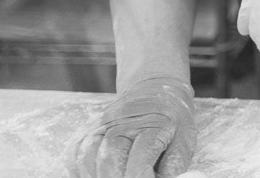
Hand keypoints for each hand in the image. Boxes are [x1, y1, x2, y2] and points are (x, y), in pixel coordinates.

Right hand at [69, 76, 196, 177]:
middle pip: (109, 157)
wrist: (153, 91)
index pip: (140, 156)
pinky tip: (100, 174)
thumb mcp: (184, 138)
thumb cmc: (171, 119)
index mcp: (153, 121)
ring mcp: (100, 124)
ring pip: (86, 157)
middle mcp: (122, 120)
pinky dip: (85, 171)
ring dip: (98, 176)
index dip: (141, 177)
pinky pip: (75, 156)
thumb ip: (174, 164)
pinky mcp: (86, 132)